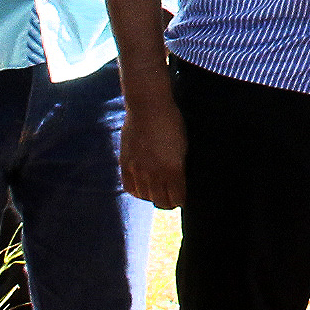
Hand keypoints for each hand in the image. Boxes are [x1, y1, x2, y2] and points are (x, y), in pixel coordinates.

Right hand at [120, 87, 185, 208]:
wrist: (148, 106)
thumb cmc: (171, 123)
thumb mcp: (183, 146)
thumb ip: (180, 167)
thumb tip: (179, 182)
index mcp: (174, 169)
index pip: (178, 199)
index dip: (181, 200)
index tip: (182, 197)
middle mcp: (155, 173)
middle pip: (161, 203)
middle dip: (168, 202)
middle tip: (170, 197)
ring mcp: (138, 169)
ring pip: (145, 196)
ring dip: (152, 196)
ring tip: (156, 190)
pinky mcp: (125, 163)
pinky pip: (129, 187)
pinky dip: (137, 190)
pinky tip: (142, 186)